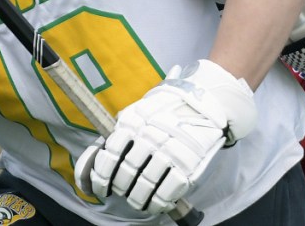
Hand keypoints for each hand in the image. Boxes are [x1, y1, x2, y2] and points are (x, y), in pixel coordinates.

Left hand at [74, 60, 256, 215]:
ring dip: (137, 199)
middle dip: (120, 188)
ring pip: (144, 186)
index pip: (110, 154)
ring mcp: (168, 151)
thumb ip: (122, 130)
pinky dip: (158, 203)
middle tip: (122, 192)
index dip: (101, 176)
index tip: (101, 187)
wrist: (203, 101)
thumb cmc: (166, 109)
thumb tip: (101, 156)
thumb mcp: (139, 110)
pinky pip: (166, 192)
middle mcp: (148, 136)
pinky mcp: (187, 164)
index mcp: (132, 122)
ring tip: (136, 201)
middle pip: (125, 173)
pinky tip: (155, 204)